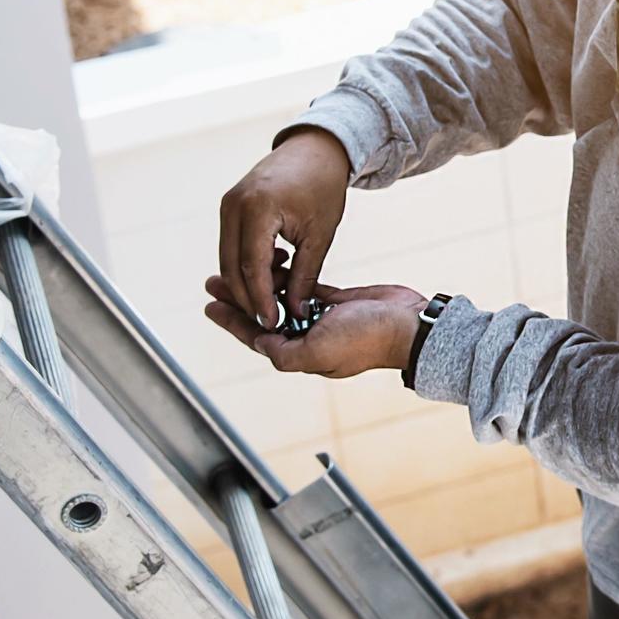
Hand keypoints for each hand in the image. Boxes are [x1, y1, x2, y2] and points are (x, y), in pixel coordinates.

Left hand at [203, 279, 423, 379]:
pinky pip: (304, 288)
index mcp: (299, 353)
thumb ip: (285, 351)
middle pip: (263, 315)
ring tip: (241, 268)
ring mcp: (322, 319)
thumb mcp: (320, 352)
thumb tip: (259, 341)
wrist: (408, 325)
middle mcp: (307, 337)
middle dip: (239, 299)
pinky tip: (274, 266)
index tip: (210, 305)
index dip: (232, 320)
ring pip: (281, 300)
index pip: (256, 335)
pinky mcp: (336, 301)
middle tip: (214, 281)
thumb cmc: (367, 340)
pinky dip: (289, 279)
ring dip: (261, 286)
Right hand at [218, 128, 352, 327]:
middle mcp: (235, 205)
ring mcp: (228, 204)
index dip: (261, 299)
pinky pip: (232, 244)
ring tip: (279, 291)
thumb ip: (306, 275)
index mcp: (258, 210)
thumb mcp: (320, 235)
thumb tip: (296, 312)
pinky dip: (247, 263)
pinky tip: (276, 267)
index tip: (272, 322)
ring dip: (248, 281)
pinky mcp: (230, 206)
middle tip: (269, 317)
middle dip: (248, 297)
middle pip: (233, 266)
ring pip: (229, 258)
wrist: (316, 149)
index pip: (253, 267)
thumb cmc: (323, 187)